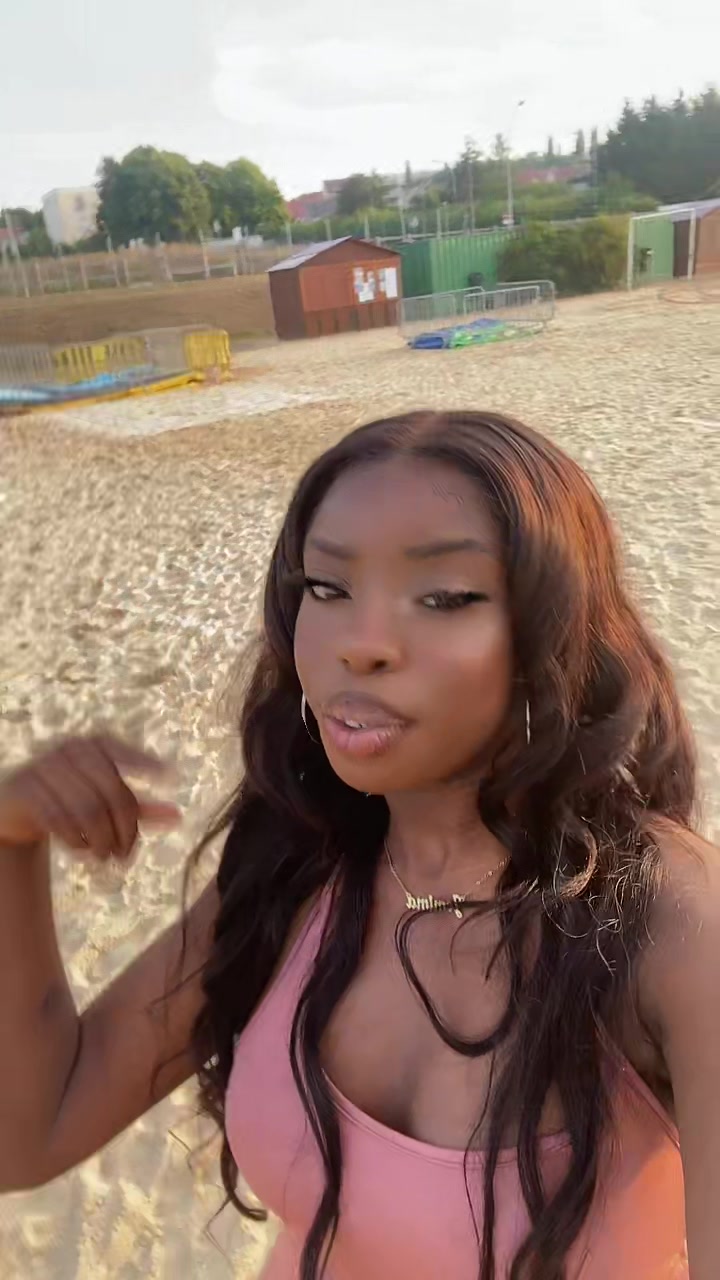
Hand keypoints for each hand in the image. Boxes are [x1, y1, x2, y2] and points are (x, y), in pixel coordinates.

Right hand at [0, 735, 180, 859]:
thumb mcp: (106, 804)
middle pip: (111, 791)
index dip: (144, 762)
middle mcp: (71, 749)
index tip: (171, 777)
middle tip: (126, 857)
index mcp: (94, 745)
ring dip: (100, 840)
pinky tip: (80, 850)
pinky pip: (57, 819)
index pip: (121, 752)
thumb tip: (178, 817)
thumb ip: (140, 809)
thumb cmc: (73, 800)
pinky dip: (74, 840)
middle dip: (124, 829)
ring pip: (87, 809)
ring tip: (105, 857)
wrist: (19, 806)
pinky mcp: (25, 788)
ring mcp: (45, 766)